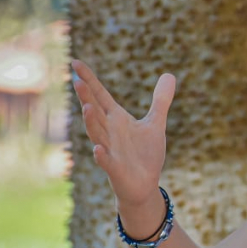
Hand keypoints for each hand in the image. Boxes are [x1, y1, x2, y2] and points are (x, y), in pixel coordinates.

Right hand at [71, 60, 175, 207]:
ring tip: (87, 107)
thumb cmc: (145, 154)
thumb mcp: (156, 123)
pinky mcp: (115, 168)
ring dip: (91, 122)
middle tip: (78, 81)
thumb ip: (161, 100)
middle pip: (95, 111)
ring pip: (97, 134)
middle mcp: (109, 132)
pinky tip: (98, 149)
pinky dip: (101, 155)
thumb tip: (170, 74)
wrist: (144, 186)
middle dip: (87, 97)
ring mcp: (110, 150)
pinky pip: (106, 161)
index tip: (76, 62)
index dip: (89, 80)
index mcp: (116, 119)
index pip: (100, 95)